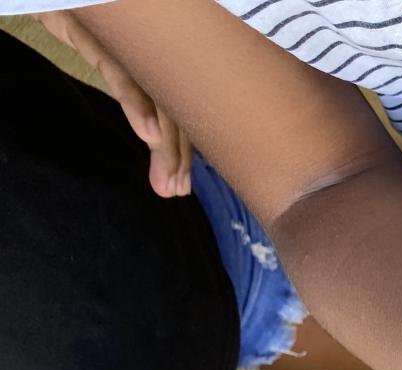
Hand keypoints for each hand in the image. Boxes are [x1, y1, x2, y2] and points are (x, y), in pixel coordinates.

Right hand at [36, 11, 192, 197]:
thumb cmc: (94, 23)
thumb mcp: (119, 61)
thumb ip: (139, 92)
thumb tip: (155, 135)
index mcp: (160, 65)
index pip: (178, 111)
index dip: (183, 150)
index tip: (181, 185)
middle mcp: (156, 54)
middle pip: (174, 109)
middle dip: (176, 155)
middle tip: (177, 190)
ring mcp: (135, 44)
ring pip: (157, 98)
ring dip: (164, 143)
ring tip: (168, 180)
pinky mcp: (105, 35)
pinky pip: (125, 74)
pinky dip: (138, 105)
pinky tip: (148, 135)